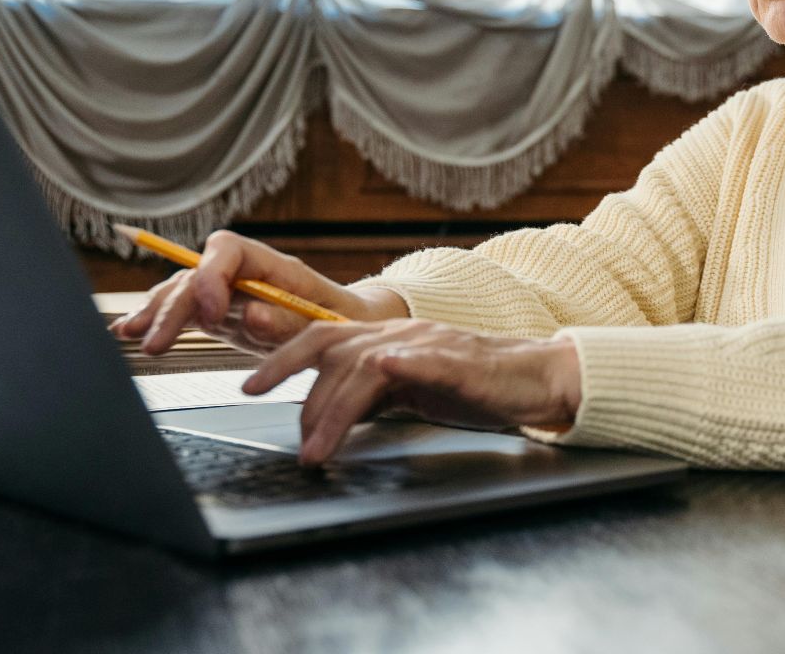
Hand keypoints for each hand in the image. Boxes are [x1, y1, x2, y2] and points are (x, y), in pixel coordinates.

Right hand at [109, 231, 409, 355]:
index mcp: (272, 264)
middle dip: (172, 308)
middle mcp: (243, 272)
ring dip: (154, 312)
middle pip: (195, 275)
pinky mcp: (219, 315)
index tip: (212, 314)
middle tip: (156, 343)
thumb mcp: (327, 325)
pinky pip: (183, 311)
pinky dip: (156, 319)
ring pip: (181, 291)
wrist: (348, 329)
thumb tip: (251, 315)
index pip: (227, 250)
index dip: (211, 277)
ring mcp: (227, 292)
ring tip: (130, 333)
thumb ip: (288, 322)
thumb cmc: (342, 321)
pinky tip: (129, 331)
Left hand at [240, 319, 582, 464]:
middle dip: (286, 372)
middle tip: (257, 402)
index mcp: (385, 339)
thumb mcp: (410, 392)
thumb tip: (329, 415)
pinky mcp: (457, 361)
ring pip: (364, 367)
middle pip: (329, 345)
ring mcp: (426, 345)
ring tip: (316, 450)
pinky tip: (384, 369)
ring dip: (332, 410)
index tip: (248, 384)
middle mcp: (399, 334)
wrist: (535, 379)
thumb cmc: (476, 387)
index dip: (280, 357)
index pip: (321, 340)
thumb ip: (371, 395)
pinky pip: (422, 359)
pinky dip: (399, 364)